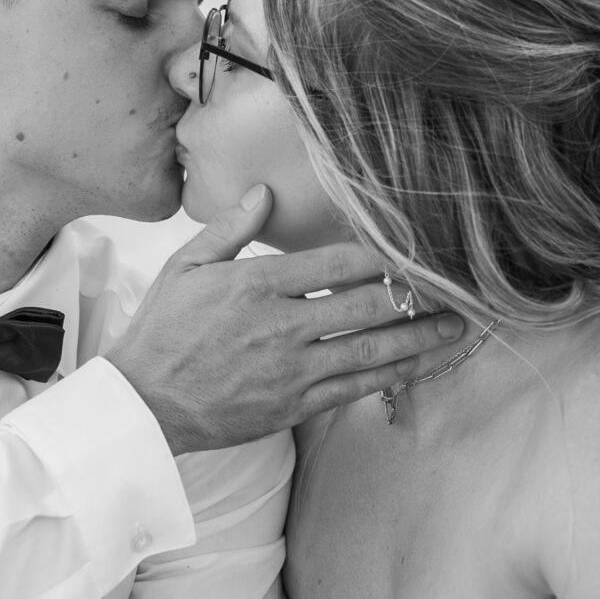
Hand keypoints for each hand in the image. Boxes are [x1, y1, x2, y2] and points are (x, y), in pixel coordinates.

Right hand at [108, 189, 464, 453]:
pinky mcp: (294, 405)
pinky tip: (419, 362)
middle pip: (367, 305)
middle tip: (454, 283)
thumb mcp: (185, 266)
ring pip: (371, 349)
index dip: (384, 253)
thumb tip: (267, 193)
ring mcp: (292, 370)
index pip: (338, 262)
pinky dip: (393, 373)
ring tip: (456, 324)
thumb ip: (231, 229)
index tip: (415, 244)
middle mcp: (282, 326)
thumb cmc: (162, 331)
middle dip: (416, 293)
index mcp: (257, 285)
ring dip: (419, 336)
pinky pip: (355, 387)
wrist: (143, 404)